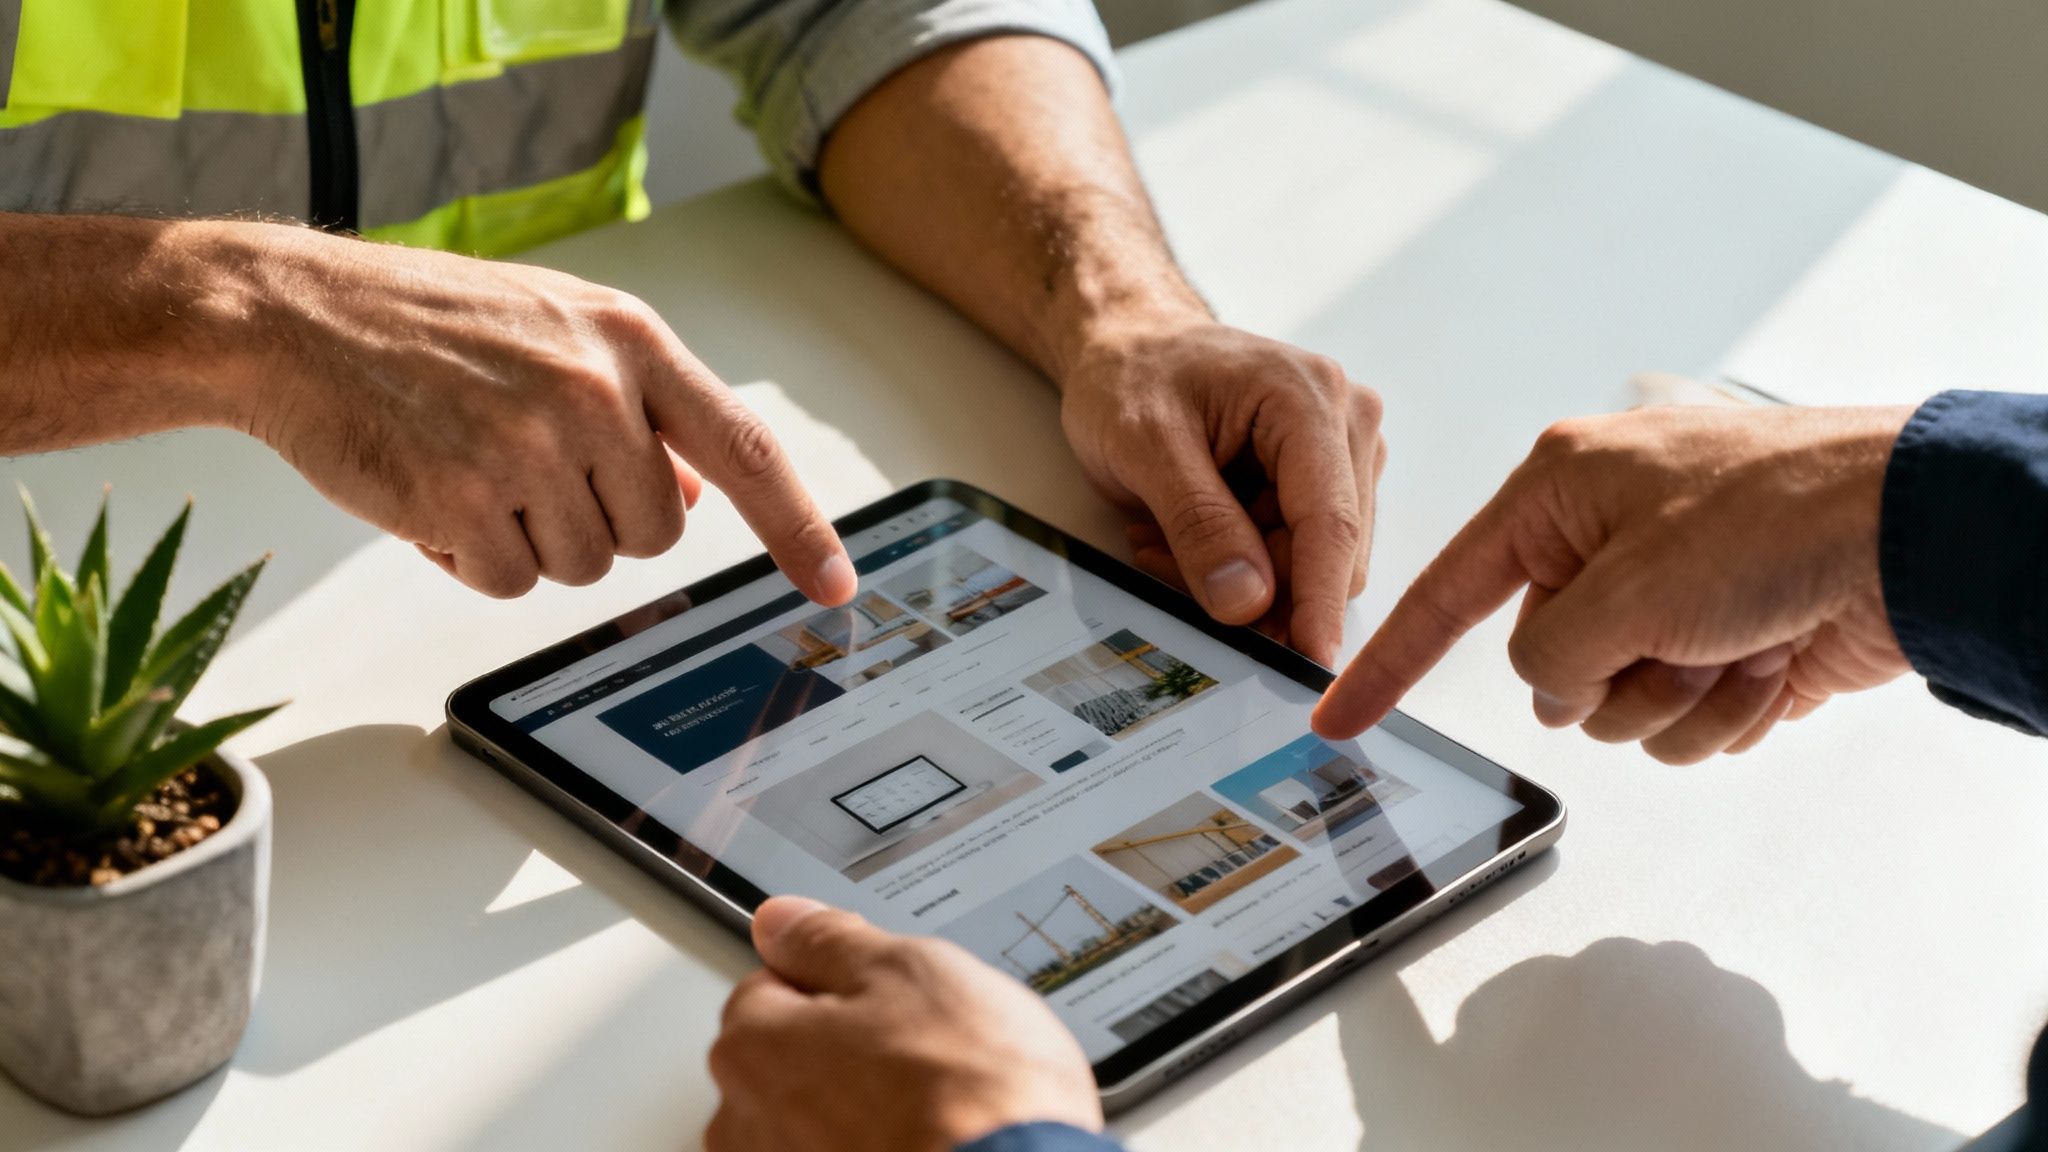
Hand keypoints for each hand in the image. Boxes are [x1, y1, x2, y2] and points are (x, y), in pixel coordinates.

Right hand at [232, 224, 855, 601]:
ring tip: (471, 462)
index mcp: (631, 339)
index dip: (800, 527)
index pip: (746, 450)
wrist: (293, 315)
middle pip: (656, 533)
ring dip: (530, 538)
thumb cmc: (429, 321)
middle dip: (599, 521)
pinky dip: (473, 558)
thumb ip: (640, 404)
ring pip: (584, 565)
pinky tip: (436, 495)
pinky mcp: (463, 498)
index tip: (835, 584)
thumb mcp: (557, 328)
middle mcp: (593, 390)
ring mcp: (528, 445)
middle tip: (528, 464)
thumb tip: (696, 489)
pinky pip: (509, 584)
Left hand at [708, 896, 1102, 1151]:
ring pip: (821, 1120)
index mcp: (751, 1048)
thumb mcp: (909, 971)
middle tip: (924, 1048)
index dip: (842, 981)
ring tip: (938, 1106)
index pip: (772, 983)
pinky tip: (933, 1142)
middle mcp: (747, 1127)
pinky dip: (883, 1147)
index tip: (886, 991)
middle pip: (792, 1059)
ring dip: (867, 1110)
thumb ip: (830, 941)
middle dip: (850, 1050)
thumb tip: (783, 920)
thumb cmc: (969, 1096)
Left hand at [1060, 318, 1383, 665]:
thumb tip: (1248, 603)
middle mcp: (1347, 421)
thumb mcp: (1144, 444)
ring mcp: (1343, 450)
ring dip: (1240, 573)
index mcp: (1309, 399)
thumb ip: (1199, 523)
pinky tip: (1189, 534)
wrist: (1130, 343)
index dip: (1320, 602)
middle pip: (1329, 553)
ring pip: (1312, 562)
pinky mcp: (1326, 476)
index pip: (1329, 524)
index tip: (1311, 665)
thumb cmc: (1132, 374)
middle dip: (1254, 584)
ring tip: (1166, 537)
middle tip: (1165, 563)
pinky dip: (1242, 561)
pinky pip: (1296, 552)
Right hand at [1312, 405, 1915, 763]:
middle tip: (1672, 641)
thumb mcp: (1623, 593)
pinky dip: (1728, 710)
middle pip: (1548, 667)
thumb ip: (1550, 657)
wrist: (1918, 538)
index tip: (1336, 714)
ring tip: (1739, 645)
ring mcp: (1673, 593)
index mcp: (1560, 489)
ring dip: (1680, 698)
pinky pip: (1684, 720)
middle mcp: (1609, 537)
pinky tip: (1775, 661)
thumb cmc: (1778, 518)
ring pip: (1618, 706)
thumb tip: (1558, 689)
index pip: (1448, 593)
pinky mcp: (1728, 641)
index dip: (1387, 663)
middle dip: (1612, 678)